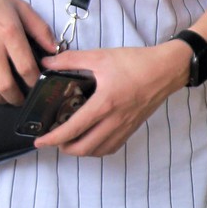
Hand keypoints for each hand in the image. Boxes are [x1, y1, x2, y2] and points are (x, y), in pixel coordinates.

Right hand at [0, 0, 56, 104]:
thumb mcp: (21, 6)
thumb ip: (40, 29)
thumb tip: (54, 50)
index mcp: (9, 33)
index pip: (26, 68)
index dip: (35, 82)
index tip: (37, 85)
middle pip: (5, 85)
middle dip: (17, 98)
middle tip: (22, 98)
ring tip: (5, 97)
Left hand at [32, 41, 188, 157]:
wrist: (166, 69)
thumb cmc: (135, 62)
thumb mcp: (100, 56)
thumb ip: (71, 60)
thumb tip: (47, 63)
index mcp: (104, 104)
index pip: (73, 129)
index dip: (53, 139)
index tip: (39, 141)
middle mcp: (114, 120)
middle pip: (84, 148)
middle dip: (64, 148)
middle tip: (54, 139)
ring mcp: (125, 127)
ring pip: (98, 151)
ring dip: (81, 150)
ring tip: (71, 140)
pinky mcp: (132, 128)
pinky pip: (111, 147)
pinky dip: (97, 149)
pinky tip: (92, 139)